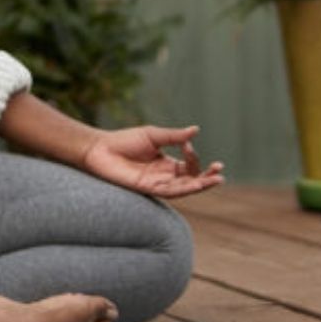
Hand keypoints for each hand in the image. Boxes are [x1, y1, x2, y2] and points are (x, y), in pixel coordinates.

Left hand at [78, 125, 224, 198]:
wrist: (100, 149)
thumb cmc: (123, 141)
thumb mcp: (153, 135)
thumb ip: (174, 136)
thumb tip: (196, 130)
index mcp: (166, 163)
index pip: (188, 165)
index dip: (194, 157)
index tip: (189, 144)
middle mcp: (163, 176)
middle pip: (191, 180)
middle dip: (207, 177)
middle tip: (221, 172)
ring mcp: (156, 183)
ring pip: (183, 188)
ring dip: (201, 185)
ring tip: (217, 180)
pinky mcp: (147, 189)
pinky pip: (169, 192)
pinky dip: (184, 189)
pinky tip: (196, 184)